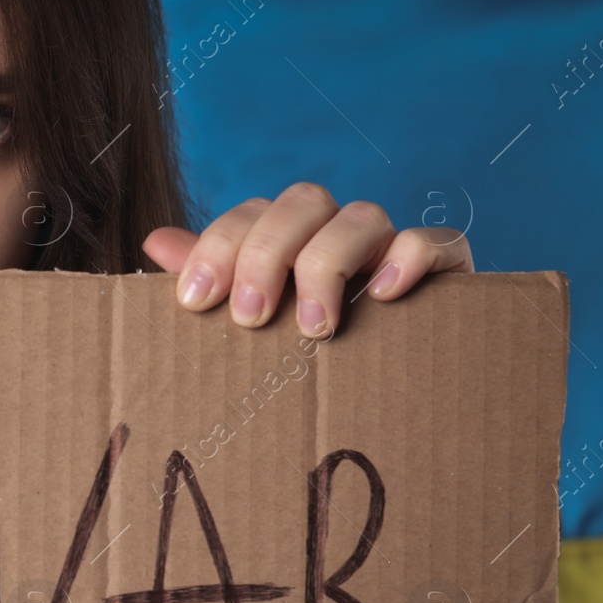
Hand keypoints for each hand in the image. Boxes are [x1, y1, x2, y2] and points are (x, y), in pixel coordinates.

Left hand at [140, 182, 473, 337]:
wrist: (402, 401)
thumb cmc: (309, 360)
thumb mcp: (255, 321)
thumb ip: (211, 280)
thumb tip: (155, 241)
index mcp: (290, 241)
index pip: (251, 215)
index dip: (218, 248)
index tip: (194, 302)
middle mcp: (338, 233)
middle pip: (304, 201)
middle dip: (267, 254)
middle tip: (250, 318)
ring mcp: (392, 247)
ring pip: (363, 216)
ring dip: (328, 264)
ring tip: (314, 328)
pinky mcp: (447, 269)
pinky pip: (436, 240)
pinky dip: (410, 258)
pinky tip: (385, 296)